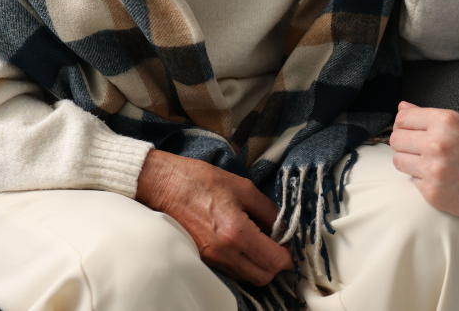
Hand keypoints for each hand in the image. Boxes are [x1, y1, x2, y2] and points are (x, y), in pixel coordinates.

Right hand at [135, 149, 292, 286]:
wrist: (163, 185)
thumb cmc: (200, 181)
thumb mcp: (243, 187)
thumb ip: (268, 209)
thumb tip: (283, 226)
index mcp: (235, 233)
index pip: (273, 260)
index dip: (289, 257)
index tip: (295, 248)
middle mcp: (223, 253)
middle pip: (262, 276)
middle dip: (276, 265)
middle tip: (281, 245)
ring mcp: (210, 260)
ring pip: (246, 277)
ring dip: (259, 265)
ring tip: (262, 242)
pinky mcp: (201, 259)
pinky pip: (230, 271)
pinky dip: (243, 263)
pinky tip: (244, 244)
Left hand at [390, 102, 458, 220]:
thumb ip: (428, 117)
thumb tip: (402, 108)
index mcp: (445, 121)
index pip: (403, 119)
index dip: (405, 125)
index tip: (413, 131)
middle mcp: (436, 143)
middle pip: (396, 139)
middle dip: (405, 144)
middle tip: (421, 150)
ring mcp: (433, 170)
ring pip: (398, 161)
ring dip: (410, 162)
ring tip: (429, 164)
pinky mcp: (432, 193)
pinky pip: (412, 182)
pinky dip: (422, 180)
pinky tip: (441, 179)